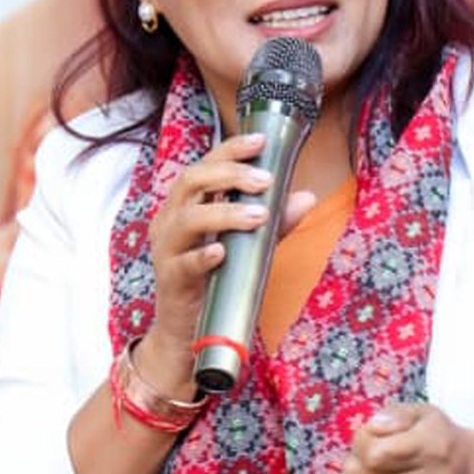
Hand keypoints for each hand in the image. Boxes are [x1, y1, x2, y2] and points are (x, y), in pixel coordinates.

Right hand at [135, 133, 318, 389]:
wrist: (188, 332)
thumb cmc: (215, 281)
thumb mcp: (247, 246)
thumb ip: (274, 222)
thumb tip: (307, 197)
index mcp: (185, 205)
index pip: (204, 165)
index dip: (230, 150)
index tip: (260, 141)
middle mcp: (170, 221)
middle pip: (190, 181)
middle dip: (229, 174)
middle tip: (264, 180)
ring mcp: (166, 250)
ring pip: (186, 219)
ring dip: (224, 212)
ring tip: (258, 215)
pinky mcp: (171, 280)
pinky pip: (185, 264)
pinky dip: (204, 256)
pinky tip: (223, 253)